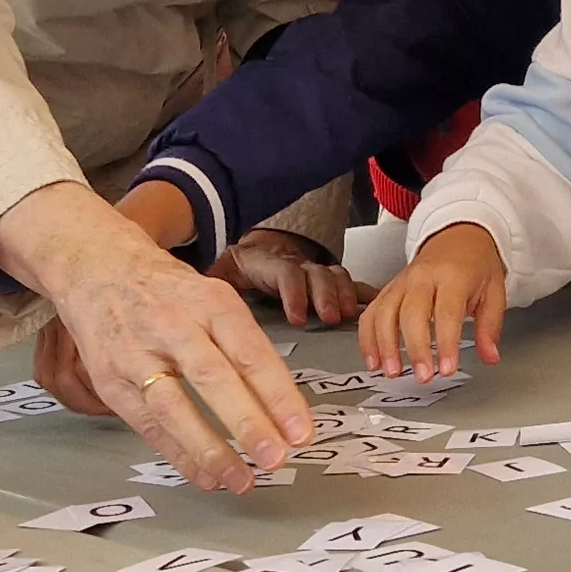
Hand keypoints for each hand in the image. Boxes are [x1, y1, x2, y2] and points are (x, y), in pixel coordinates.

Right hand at [0, 183, 312, 492]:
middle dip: (247, 422)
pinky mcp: (111, 380)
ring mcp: (136, 353)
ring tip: (241, 480)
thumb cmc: (168, 292)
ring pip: (174, 406)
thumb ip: (243, 345)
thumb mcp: (212, 298)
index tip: (301, 431)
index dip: (278, 394)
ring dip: (210, 449)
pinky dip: (178, 454)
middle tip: (276, 458)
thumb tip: (282, 406)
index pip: (250, 352)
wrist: (97, 267)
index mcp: (209, 302)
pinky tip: (205, 475)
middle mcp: (172, 325)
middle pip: (212, 377)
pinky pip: (148, 425)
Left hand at [214, 230, 368, 327]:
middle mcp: (296, 263)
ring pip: (334, 275)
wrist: (248, 253)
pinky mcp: (327, 280)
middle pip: (316, 273)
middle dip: (325, 295)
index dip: (294, 294)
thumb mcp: (218, 277)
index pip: (286, 273)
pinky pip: (349, 282)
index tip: (297, 318)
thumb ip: (212, 282)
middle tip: (330, 318)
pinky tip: (377, 306)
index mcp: (269, 263)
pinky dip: (364, 293)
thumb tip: (194, 296)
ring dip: (344, 295)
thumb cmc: (235, 273)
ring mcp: (314, 269)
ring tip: (349, 316)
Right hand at [363, 224, 506, 381]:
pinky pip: (371, 312)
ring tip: (392, 372)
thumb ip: (490, 326)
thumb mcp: (494, 291)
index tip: (448, 368)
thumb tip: (490, 357)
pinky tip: (373, 360)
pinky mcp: (389, 289)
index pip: (447, 312)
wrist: (458, 235)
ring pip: (384, 313)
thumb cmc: (476, 265)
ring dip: (384, 345)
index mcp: (452, 276)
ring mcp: (401, 282)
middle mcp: (422, 277)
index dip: (446, 343)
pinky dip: (368, 337)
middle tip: (422, 376)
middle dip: (415, 348)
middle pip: (411, 313)